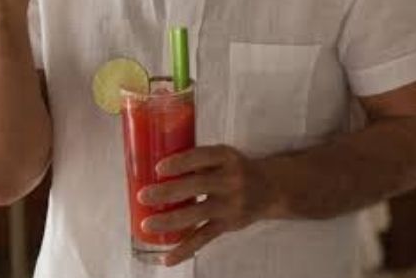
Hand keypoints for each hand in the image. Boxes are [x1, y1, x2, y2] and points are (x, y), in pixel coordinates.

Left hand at [138, 145, 281, 265]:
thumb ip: (199, 161)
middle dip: (167, 192)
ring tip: (146, 225)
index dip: (180, 163)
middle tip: (143, 196)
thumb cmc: (237, 169)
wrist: (271, 189)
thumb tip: (158, 169)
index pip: (202, 157)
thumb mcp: (224, 157)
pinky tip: (168, 259)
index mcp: (226, 158)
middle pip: (196, 186)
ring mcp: (230, 204)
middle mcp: (230, 180)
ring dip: (169, 221)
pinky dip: (185, 249)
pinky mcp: (228, 224)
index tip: (159, 168)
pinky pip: (204, 238)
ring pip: (196, 214)